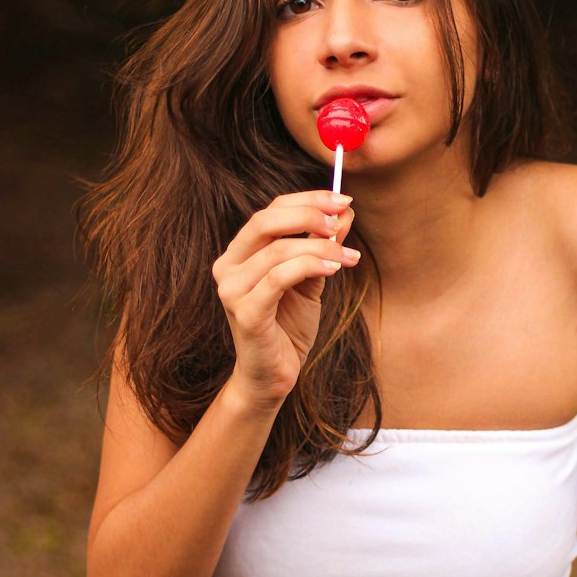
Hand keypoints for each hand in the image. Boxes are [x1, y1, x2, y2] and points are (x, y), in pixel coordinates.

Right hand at [212, 190, 358, 408]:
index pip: (270, 210)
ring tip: (348, 257)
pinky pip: (279, 278)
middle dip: (309, 215)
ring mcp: (231, 290)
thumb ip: (323, 247)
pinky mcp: (244, 312)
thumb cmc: (288, 328)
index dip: (307, 200)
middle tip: (341, 223)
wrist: (273, 376)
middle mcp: (227, 266)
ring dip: (321, 248)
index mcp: (240, 253)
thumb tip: (345, 213)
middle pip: (266, 221)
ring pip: (279, 250)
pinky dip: (311, 267)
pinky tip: (335, 269)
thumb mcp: (311, 280)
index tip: (342, 201)